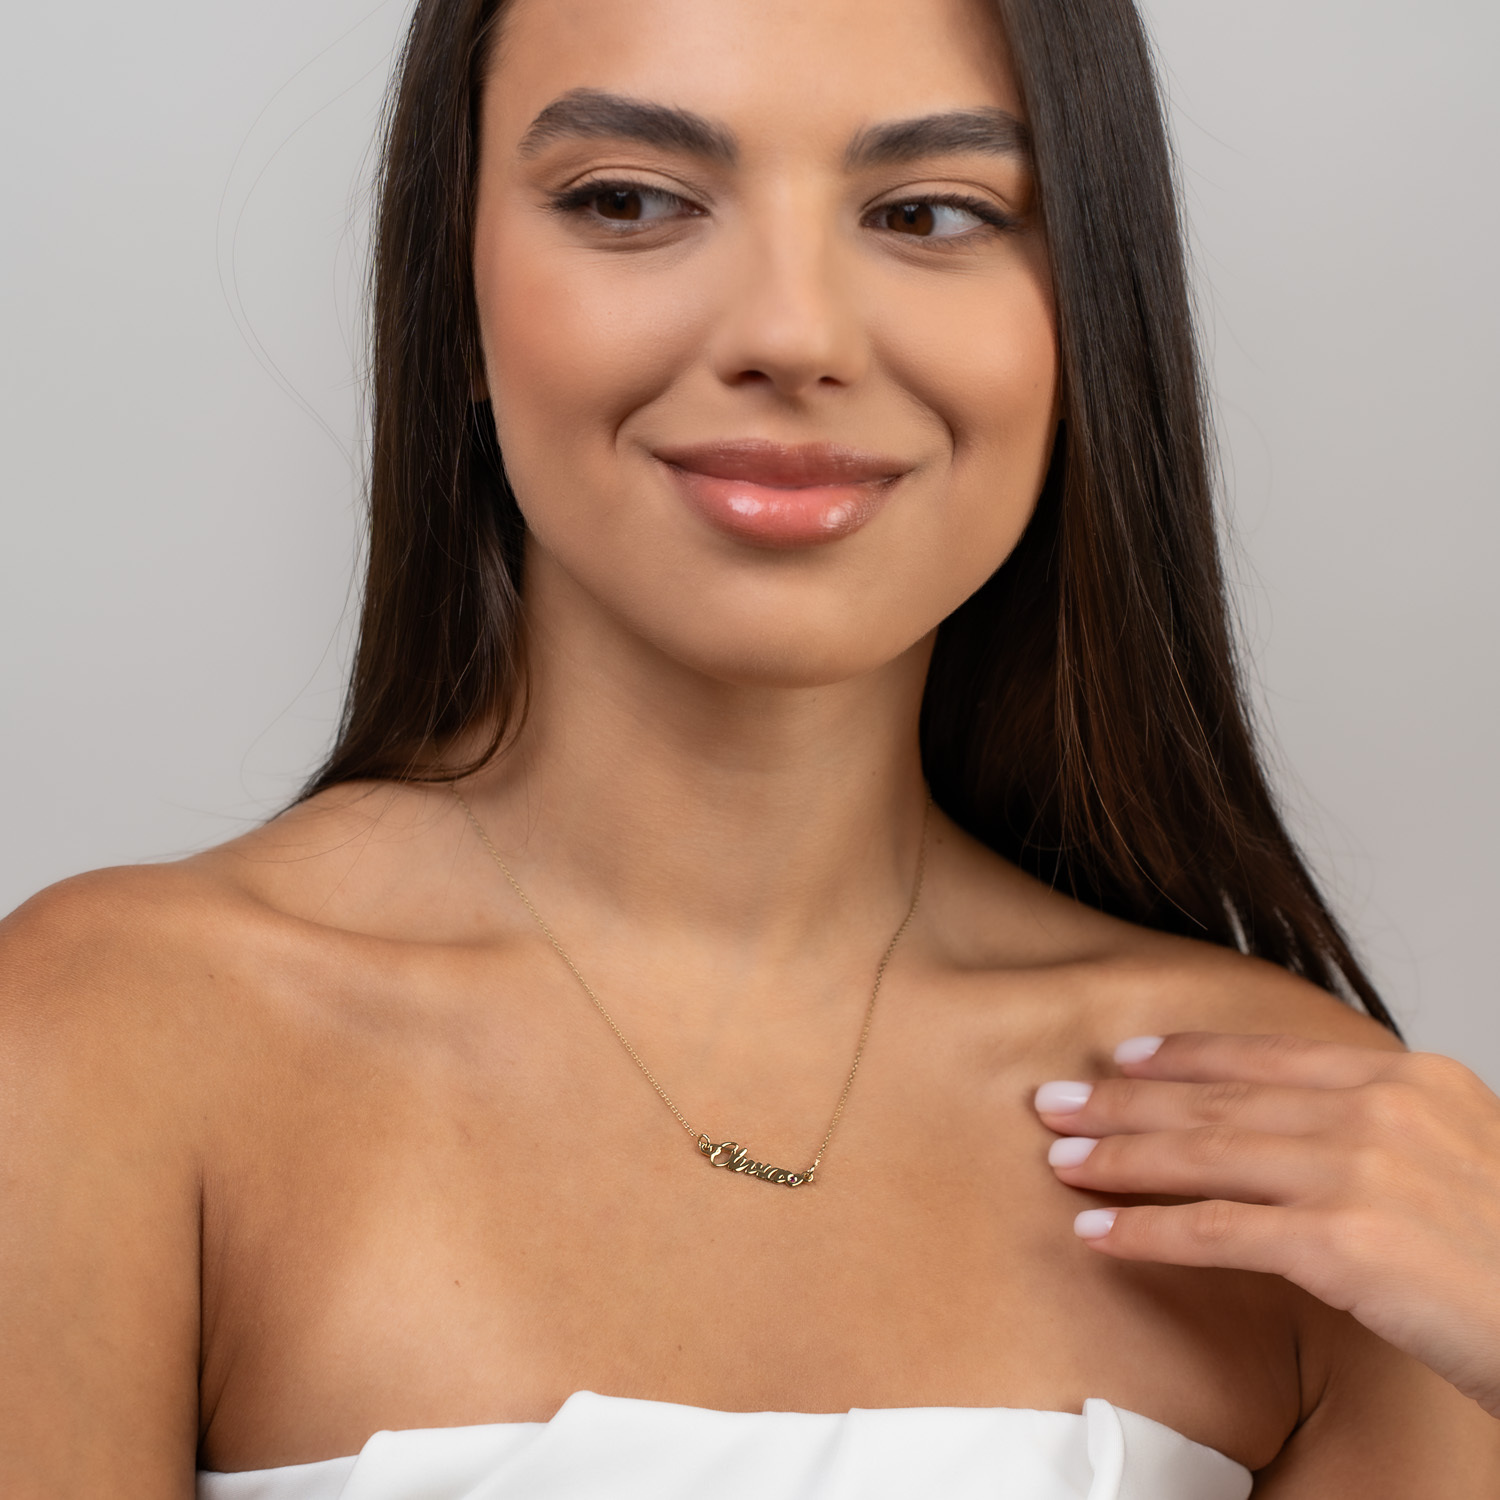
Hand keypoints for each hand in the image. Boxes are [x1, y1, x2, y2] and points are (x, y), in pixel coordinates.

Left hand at [1034, 1032, 1499, 1415]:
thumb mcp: (1462, 1152)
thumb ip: (1383, 1125)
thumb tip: (1298, 1123)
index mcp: (1407, 1079)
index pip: (1268, 1055)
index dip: (1185, 1054)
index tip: (1124, 1056)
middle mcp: (1379, 1110)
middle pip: (1221, 1099)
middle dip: (1124, 1102)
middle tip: (1052, 1101)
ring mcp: (1362, 1172)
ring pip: (1206, 1154)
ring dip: (1119, 1158)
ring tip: (1059, 1159)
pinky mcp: (1346, 1243)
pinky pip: (1219, 1230)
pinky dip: (1148, 1229)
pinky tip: (1099, 1232)